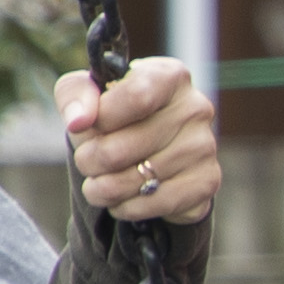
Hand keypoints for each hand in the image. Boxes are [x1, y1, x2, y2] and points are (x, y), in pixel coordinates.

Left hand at [60, 58, 221, 228]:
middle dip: (89, 160)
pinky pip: (153, 204)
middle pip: (123, 147)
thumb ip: (76, 95)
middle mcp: (195, 108)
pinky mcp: (207, 183)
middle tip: (85, 161)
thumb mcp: (88, 94)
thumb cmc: (116, 114)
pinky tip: (121, 198)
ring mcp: (204, 147)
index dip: (100, 119)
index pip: (135, 96)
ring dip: (103, 188)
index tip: (85, 126)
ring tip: (98, 182)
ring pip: (135, 181)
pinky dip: (126, 207)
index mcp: (169, 76)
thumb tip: (79, 122)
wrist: (151, 150)